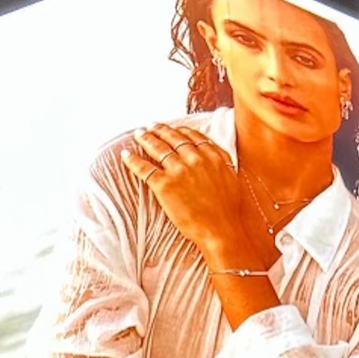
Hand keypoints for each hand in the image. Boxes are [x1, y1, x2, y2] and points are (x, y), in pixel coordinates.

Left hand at [121, 124, 248, 259]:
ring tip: (138, 134)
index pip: (191, 136)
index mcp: (212, 156)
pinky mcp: (164, 185)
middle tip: (150, 127)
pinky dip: (133, 160)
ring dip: (145, 138)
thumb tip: (214, 157)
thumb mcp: (232, 178)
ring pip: (157, 148)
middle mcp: (194, 159)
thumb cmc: (228, 211)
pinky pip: (144, 168)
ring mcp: (178, 171)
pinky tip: (126, 155)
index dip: (179, 130)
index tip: (171, 128)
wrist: (221, 230)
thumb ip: (222, 163)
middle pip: (172, 138)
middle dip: (159, 130)